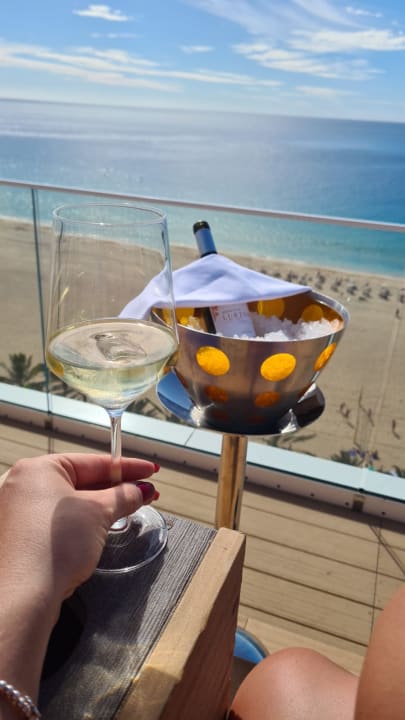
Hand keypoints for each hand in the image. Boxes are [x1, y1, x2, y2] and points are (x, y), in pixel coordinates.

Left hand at [0, 453, 158, 605]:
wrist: (24, 596)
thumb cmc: (51, 547)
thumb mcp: (99, 512)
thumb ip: (123, 497)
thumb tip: (139, 491)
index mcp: (37, 469)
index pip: (92, 462)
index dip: (126, 467)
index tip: (148, 471)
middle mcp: (23, 486)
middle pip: (81, 481)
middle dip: (116, 489)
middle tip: (144, 492)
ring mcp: (18, 513)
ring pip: (71, 503)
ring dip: (101, 506)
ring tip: (128, 510)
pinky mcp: (21, 537)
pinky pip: (59, 521)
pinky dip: (82, 522)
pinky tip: (101, 529)